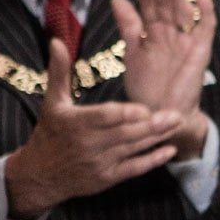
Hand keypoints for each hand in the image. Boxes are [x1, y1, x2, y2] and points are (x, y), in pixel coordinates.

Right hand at [4, 37, 188, 219]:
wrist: (40, 175)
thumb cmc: (49, 133)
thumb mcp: (52, 101)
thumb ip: (59, 71)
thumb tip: (56, 41)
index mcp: (76, 122)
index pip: (106, 116)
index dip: (127, 113)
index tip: (145, 108)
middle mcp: (89, 144)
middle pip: (126, 133)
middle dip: (153, 124)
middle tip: (177, 114)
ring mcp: (99, 162)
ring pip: (133, 148)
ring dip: (158, 137)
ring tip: (179, 125)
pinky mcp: (107, 178)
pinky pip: (134, 168)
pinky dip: (153, 160)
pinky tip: (170, 150)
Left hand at [115, 0, 213, 159]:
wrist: (159, 114)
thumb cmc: (145, 87)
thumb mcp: (132, 53)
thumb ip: (128, 27)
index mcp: (153, 33)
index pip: (150, 7)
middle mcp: (171, 34)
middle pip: (167, 5)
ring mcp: (186, 40)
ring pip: (184, 12)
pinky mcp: (201, 51)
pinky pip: (207, 28)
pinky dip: (207, 12)